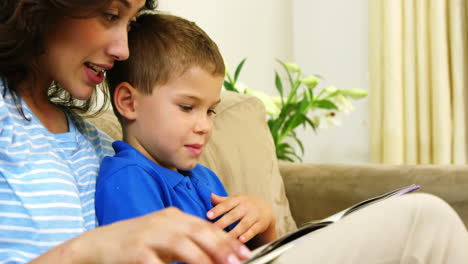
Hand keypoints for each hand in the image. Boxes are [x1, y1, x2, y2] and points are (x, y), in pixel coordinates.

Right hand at [33, 207, 250, 263]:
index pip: (206, 226)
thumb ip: (186, 239)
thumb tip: (214, 253)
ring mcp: (149, 234)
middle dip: (221, 246)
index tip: (244, 252)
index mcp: (173, 216)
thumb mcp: (163, 234)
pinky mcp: (135, 250)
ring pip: (181, 244)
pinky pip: (155, 262)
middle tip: (238, 260)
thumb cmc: (136, 241)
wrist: (99, 243)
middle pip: (198, 231)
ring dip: (202, 258)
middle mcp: (164, 221)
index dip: (226, 239)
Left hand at [207, 194, 276, 245]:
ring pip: (243, 224)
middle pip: (234, 215)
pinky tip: (241, 240)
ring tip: (225, 238)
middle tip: (214, 228)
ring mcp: (254, 215)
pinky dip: (247, 235)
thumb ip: (221, 200)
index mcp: (238, 200)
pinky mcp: (260, 224)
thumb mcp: (235, 200)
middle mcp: (246, 206)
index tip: (208, 215)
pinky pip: (253, 230)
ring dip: (234, 231)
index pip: (226, 204)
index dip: (217, 210)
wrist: (266, 208)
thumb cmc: (245, 205)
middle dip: (223, 222)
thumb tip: (208, 195)